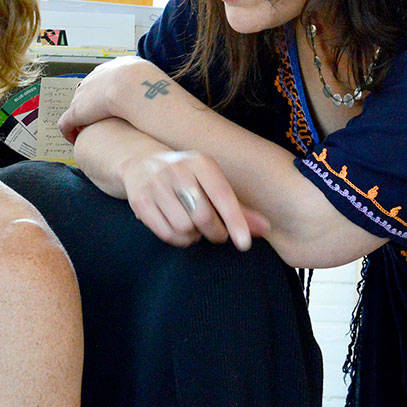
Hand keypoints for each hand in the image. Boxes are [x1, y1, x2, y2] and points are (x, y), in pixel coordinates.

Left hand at [58, 56, 159, 142]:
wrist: (137, 88)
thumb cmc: (157, 90)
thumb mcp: (161, 83)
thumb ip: (159, 90)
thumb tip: (170, 99)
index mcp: (122, 65)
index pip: (110, 77)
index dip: (110, 92)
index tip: (114, 106)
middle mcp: (100, 75)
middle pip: (90, 88)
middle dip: (91, 104)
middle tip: (98, 120)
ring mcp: (86, 92)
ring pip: (78, 105)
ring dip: (81, 119)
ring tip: (86, 133)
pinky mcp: (77, 110)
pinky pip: (67, 123)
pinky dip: (70, 132)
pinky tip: (75, 141)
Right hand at [120, 149, 270, 250]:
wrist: (141, 164)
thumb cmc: (188, 178)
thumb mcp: (212, 183)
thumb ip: (238, 207)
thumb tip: (266, 228)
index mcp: (200, 162)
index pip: (222, 195)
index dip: (235, 221)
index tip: (244, 244)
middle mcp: (177, 169)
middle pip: (203, 216)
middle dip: (215, 232)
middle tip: (217, 233)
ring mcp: (156, 184)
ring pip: (184, 228)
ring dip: (194, 236)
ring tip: (194, 227)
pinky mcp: (140, 201)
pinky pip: (167, 234)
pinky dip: (179, 240)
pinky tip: (181, 231)